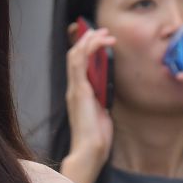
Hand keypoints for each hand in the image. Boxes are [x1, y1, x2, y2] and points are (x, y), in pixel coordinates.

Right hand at [63, 23, 114, 182]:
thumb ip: (102, 100)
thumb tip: (108, 91)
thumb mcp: (102, 114)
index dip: (86, 49)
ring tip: (104, 33)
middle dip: (89, 40)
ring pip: (75, 55)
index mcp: (79, 94)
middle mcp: (73, 89)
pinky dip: (88, 49)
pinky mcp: (79, 90)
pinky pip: (79, 63)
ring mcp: (75, 89)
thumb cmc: (96, 139)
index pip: (78, 65)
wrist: (90, 151)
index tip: (100, 40)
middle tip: (104, 31)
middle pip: (75, 55)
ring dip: (90, 41)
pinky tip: (99, 42)